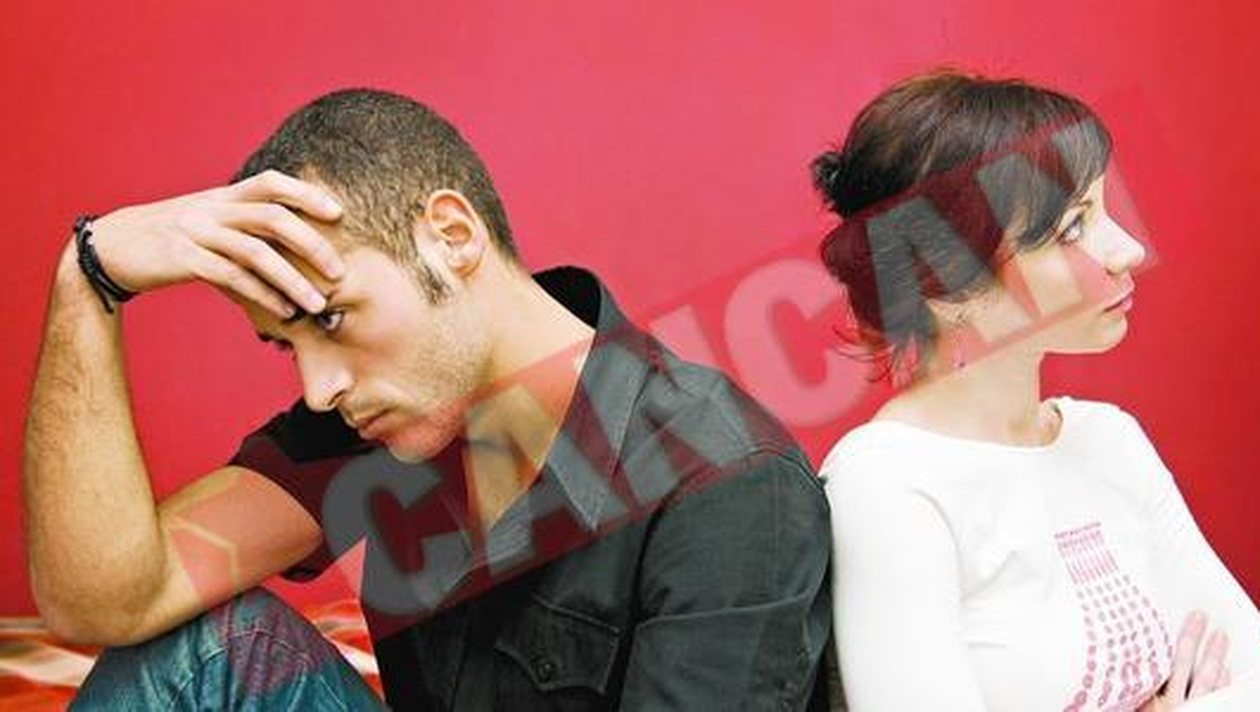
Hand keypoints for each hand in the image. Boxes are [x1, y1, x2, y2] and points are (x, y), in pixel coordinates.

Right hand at [81, 170, 345, 317]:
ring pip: (256, 252)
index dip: (306, 194)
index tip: (338, 212)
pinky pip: (232, 277)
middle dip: (312, 244)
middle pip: (273, 217)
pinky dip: (263, 296)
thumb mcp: (206, 221)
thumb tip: (289, 250)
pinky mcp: (183, 259)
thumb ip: (243, 228)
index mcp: (222, 195)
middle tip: (339, 271)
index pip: (271, 183)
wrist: (109, 248)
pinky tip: (284, 312)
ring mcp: (196, 232)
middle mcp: (212, 208)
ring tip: (318, 303)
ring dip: (293, 280)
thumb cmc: (168, 239)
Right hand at [1138, 611, 1230, 710]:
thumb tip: (1126, 669)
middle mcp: (1174, 703)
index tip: (1157, 622)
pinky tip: (1225, 669)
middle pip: (1183, 663)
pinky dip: (1223, 681)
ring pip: (1207, 678)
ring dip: (1214, 654)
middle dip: (1191, 637)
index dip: (1157, 641)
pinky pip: (1220, 695)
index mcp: (1150, 701)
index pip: (1154, 663)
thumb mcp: (1135, 709)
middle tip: (1198, 617)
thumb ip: (1136, 692)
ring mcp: (1195, 709)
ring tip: (1219, 635)